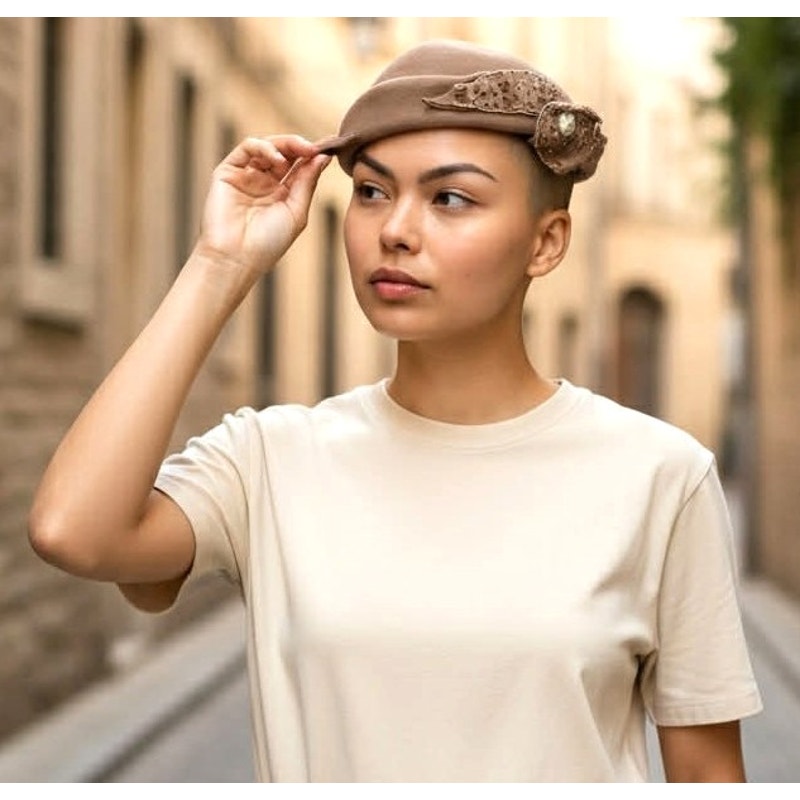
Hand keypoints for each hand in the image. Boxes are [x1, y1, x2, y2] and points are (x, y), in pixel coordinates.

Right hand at [196, 134, 330, 275]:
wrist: (236, 258)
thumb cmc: (268, 243)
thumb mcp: (296, 211)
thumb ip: (307, 182)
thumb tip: (323, 157)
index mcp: (283, 194)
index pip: (300, 166)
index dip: (314, 155)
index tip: (330, 147)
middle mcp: (265, 182)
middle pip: (285, 153)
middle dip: (301, 146)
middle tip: (315, 147)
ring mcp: (246, 176)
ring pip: (267, 146)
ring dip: (286, 144)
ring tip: (300, 151)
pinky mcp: (228, 172)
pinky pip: (246, 148)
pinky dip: (264, 147)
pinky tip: (278, 158)